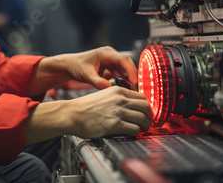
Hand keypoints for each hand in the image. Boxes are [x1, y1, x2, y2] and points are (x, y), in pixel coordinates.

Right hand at [25, 86, 151, 144]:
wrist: (73, 114)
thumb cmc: (86, 106)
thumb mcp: (104, 94)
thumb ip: (118, 97)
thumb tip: (132, 106)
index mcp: (118, 90)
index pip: (142, 97)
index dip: (146, 106)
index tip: (146, 112)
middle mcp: (120, 99)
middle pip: (145, 107)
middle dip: (149, 116)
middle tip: (147, 122)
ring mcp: (118, 111)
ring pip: (142, 118)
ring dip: (144, 125)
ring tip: (142, 129)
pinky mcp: (115, 124)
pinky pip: (134, 129)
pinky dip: (136, 132)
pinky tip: (132, 132)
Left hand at [30, 46, 136, 96]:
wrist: (69, 66)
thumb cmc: (76, 67)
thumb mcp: (86, 75)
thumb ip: (97, 82)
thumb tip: (109, 88)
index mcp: (105, 53)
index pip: (123, 59)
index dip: (130, 69)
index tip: (133, 81)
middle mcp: (109, 54)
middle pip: (126, 63)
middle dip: (130, 75)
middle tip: (132, 88)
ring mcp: (110, 60)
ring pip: (123, 69)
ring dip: (125, 79)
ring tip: (126, 90)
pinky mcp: (109, 66)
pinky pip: (119, 73)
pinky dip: (120, 80)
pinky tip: (119, 88)